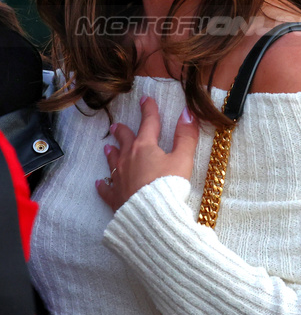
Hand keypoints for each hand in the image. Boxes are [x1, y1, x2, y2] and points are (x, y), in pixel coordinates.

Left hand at [96, 96, 200, 211]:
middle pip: (124, 141)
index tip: (145, 99)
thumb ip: (186, 135)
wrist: (152, 215)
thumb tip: (188, 112)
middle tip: (116, 125)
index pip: (148, 123)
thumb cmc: (169, 185)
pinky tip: (99, 183)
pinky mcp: (116, 196)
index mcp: (145, 147)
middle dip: (122, 132)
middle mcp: (128, 159)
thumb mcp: (183, 158)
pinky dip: (103, 184)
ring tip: (107, 148)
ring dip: (111, 153)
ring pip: (113, 161)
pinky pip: (106, 188)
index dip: (148, 110)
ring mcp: (119, 178)